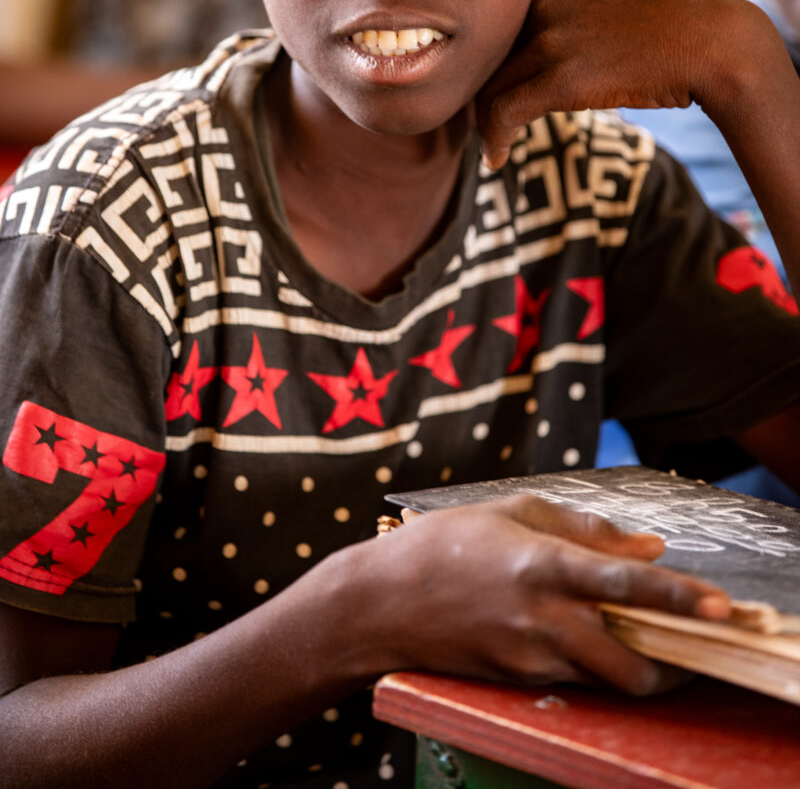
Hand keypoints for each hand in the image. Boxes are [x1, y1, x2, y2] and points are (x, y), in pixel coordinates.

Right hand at [360, 495, 729, 694]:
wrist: (380, 603)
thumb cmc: (444, 543)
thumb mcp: (513, 512)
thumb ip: (585, 529)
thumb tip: (648, 548)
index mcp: (542, 563)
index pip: (626, 586)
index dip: (678, 597)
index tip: (720, 606)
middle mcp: (542, 618)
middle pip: (632, 662)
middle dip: (675, 662)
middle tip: (695, 642)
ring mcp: (530, 657)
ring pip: (608, 680)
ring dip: (640, 666)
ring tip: (650, 638)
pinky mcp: (518, 680)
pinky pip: (574, 679)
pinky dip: (596, 664)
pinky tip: (590, 637)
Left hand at [476, 0, 751, 168]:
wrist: (714, 41)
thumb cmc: (669, 20)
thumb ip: (564, 1)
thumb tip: (528, 41)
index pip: (500, 13)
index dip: (493, 51)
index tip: (493, 77)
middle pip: (490, 49)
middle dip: (483, 86)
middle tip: (482, 115)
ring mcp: (551, 34)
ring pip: (492, 83)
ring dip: (486, 119)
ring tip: (492, 142)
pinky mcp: (561, 76)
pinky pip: (504, 111)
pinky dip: (494, 138)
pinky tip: (497, 158)